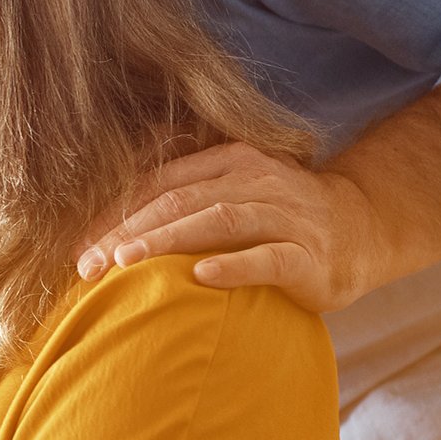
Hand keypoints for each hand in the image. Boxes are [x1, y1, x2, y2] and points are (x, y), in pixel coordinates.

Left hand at [74, 143, 385, 311]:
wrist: (364, 228)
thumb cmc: (279, 220)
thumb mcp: (232, 195)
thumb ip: (184, 202)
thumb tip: (109, 233)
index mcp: (227, 162)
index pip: (159, 185)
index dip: (114, 213)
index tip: (76, 244)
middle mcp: (254, 181)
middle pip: (179, 202)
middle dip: (126, 232)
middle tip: (86, 264)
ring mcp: (284, 216)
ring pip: (217, 221)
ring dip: (166, 241)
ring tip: (125, 262)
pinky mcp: (310, 255)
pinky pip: (268, 257)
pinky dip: (233, 266)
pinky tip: (200, 277)